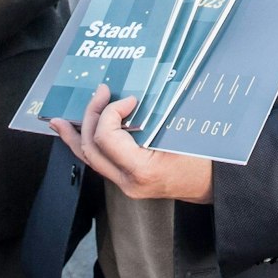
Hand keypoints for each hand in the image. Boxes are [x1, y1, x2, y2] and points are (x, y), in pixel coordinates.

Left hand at [51, 84, 212, 202]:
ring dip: (77, 134)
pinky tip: (75, 135)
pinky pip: (100, 163)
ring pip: (90, 159)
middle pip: (92, 147)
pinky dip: (86, 145)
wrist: (216, 184)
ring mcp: (126, 184)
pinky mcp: (128, 181)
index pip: (107, 137)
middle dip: (91, 115)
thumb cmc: (206, 158)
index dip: (111, 111)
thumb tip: (133, 93)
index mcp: (142, 170)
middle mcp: (129, 182)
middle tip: (100, 92)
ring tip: (60, 121)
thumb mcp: (183, 132)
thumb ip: (155, 115)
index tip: (128, 98)